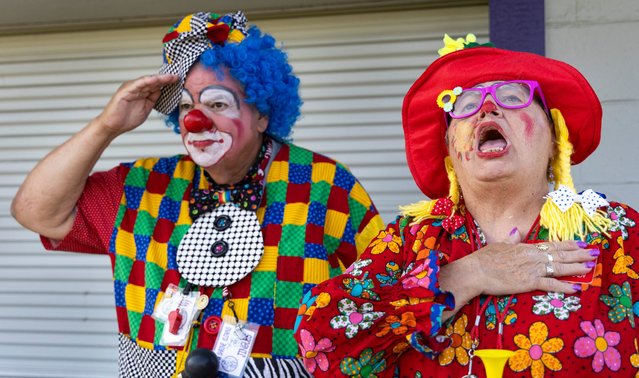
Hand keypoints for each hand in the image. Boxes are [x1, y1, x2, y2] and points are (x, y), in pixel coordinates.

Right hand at [94, 74, 178, 136]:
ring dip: (159, 78)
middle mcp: (136, 88)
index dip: (166, 82)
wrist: (113, 126)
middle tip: (176, 76)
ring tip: (169, 77)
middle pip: (153, 81)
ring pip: (147, 81)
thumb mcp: (146, 108)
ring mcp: (130, 88)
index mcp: (141, 91)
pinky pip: (137, 85)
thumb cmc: (126, 118)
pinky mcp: (124, 91)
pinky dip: (147, 81)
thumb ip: (153, 99)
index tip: (177, 80)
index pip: (155, 85)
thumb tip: (162, 91)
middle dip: (165, 79)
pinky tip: (155, 80)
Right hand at [467, 240, 595, 296]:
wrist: (475, 271)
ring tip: (590, 266)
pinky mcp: (528, 282)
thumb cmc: (483, 259)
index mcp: (525, 247)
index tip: (581, 243)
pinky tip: (575, 288)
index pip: (551, 245)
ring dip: (576, 267)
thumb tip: (517, 232)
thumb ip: (511, 240)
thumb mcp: (498, 246)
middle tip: (594, 253)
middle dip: (578, 254)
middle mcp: (532, 256)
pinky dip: (563, 286)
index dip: (568, 244)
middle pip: (560, 254)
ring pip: (559, 267)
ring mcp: (531, 269)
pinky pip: (550, 284)